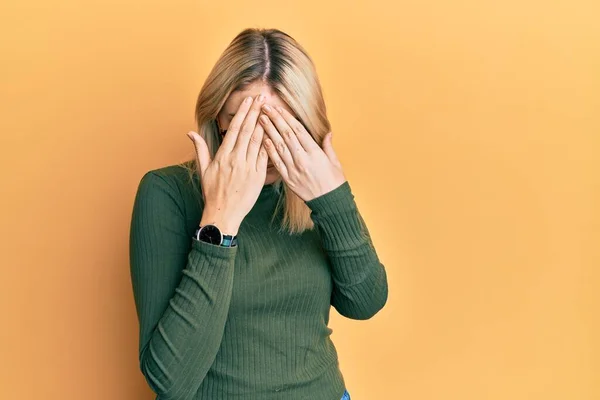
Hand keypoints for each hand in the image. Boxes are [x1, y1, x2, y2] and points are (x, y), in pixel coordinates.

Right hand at [186, 95, 268, 234]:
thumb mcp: (204, 170)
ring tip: (270, 110)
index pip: (234, 129)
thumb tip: (191, 132)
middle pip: (247, 131)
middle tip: (263, 98)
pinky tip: (275, 132)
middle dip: (256, 112)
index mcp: (223, 156)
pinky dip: (270, 143)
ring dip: (264, 123)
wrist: (223, 214)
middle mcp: (236, 159)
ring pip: (258, 141)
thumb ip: (200, 149)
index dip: (243, 113)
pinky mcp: (258, 177)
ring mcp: (248, 168)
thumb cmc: (212, 193)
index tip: (248, 101)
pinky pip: (265, 156)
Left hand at [258, 104, 346, 201]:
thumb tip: (328, 133)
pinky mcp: (288, 178)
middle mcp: (302, 158)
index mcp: (314, 152)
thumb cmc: (334, 181)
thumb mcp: (335, 162)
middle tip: (265, 106)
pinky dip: (269, 151)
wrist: (330, 202)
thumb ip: (328, 146)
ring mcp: (294, 168)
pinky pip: (276, 162)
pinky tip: (263, 140)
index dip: (287, 117)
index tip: (278, 107)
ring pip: (279, 146)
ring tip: (260, 119)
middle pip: (286, 134)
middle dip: (275, 119)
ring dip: (268, 131)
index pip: (298, 130)